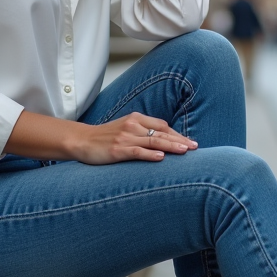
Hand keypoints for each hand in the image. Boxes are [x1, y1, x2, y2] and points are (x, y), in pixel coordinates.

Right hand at [74, 112, 197, 164]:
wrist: (82, 141)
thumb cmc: (105, 137)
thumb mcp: (126, 128)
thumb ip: (143, 131)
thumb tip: (165, 140)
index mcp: (136, 118)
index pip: (162, 125)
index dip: (177, 134)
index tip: (190, 142)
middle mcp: (132, 126)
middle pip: (162, 132)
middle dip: (180, 140)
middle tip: (195, 147)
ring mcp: (125, 138)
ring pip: (153, 141)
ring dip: (171, 146)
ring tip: (185, 151)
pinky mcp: (118, 150)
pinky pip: (137, 151)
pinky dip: (150, 154)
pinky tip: (161, 158)